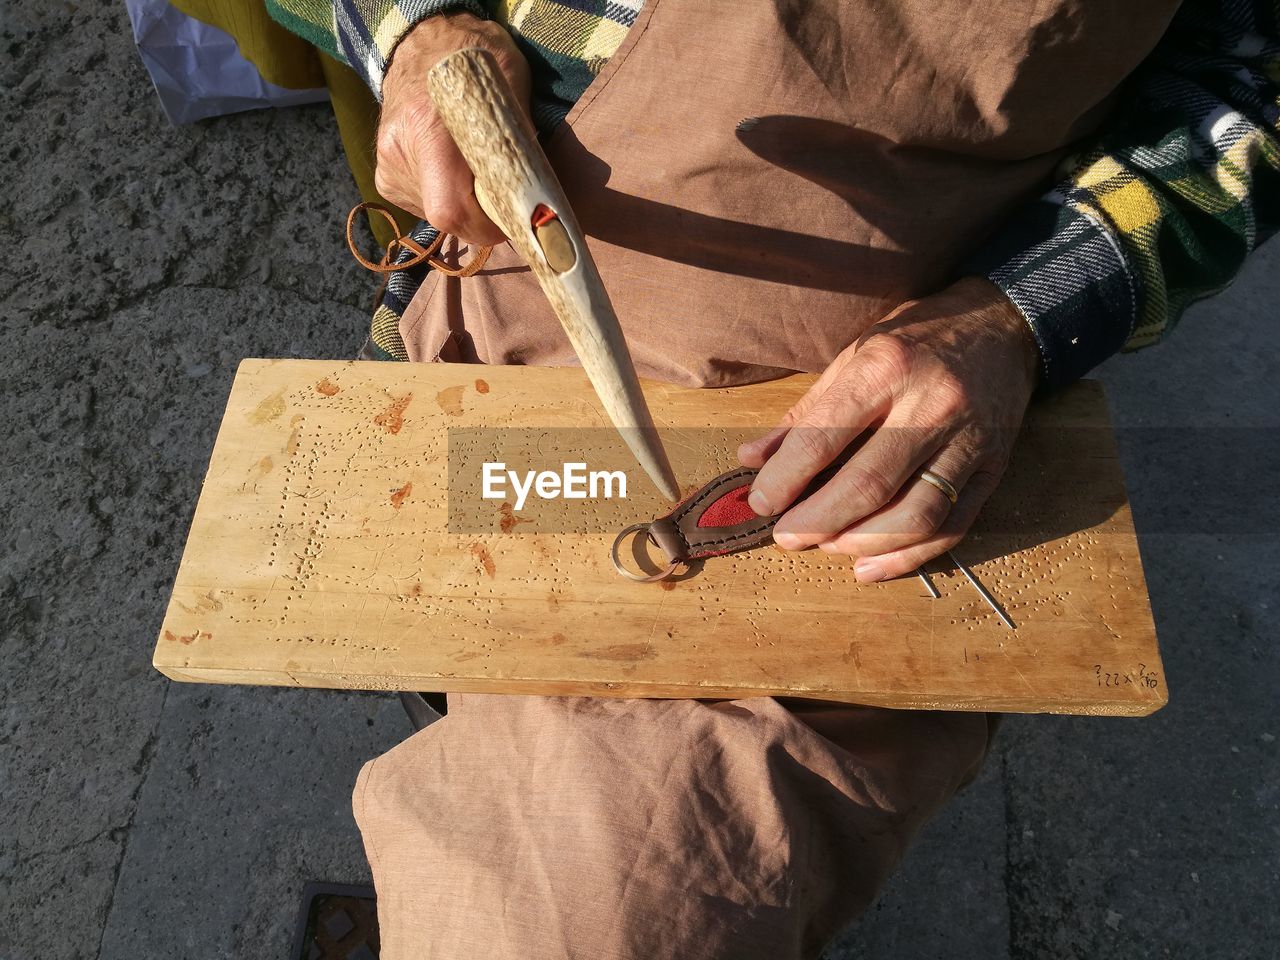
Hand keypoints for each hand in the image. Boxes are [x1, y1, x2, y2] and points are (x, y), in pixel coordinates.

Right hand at [376, 13, 530, 243]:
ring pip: (435, 214)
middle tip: (503, 195)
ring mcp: (388, 166)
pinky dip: (446, 197)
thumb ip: (520, 127)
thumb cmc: (470, 57)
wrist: (419, 42)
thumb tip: (535, 183)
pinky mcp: (386, 176)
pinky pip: (422, 205)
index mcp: (428, 129)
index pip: (450, 209)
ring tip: (475, 171)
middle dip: (480, 217)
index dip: (483, 228)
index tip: (508, 221)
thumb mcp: (509, 76)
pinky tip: (454, 171)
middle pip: (446, 217)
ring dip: (464, 206)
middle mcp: (400, 151)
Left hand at [738, 277, 1040, 580]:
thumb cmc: (915, 340)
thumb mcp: (854, 356)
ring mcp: (968, 441)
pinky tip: (868, 566)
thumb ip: (804, 413)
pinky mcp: (992, 471)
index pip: (824, 438)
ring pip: (914, 516)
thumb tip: (752, 459)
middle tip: (786, 536)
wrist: (1002, 328)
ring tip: (827, 545)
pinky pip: (951, 529)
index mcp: (886, 368)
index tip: (761, 503)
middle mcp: (931, 404)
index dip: (784, 479)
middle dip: (816, 521)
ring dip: (860, 543)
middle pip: (867, 485)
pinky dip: (906, 558)